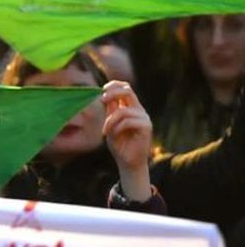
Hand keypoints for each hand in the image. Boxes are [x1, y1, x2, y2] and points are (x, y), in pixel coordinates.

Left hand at [102, 80, 152, 199]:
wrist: (127, 161)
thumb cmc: (118, 142)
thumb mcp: (110, 122)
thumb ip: (110, 109)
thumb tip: (103, 94)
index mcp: (131, 107)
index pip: (125, 87)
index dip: (113, 85)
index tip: (101, 91)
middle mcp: (139, 110)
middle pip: (128, 90)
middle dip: (112, 93)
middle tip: (102, 100)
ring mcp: (144, 118)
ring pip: (123, 110)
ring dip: (110, 120)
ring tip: (105, 130)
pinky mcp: (146, 127)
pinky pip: (128, 121)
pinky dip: (117, 127)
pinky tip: (114, 134)